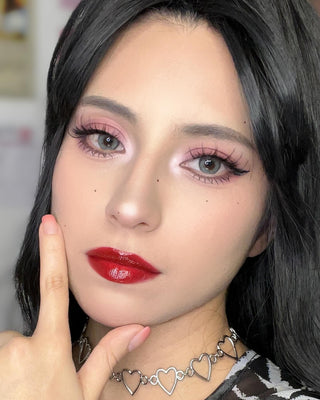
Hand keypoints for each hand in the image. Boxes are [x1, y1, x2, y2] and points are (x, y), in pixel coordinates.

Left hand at [0, 215, 149, 399]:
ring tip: (15, 391)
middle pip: (19, 331)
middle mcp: (17, 347)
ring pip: (1, 348)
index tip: (50, 223)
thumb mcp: (84, 394)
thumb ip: (108, 355)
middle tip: (28, 383)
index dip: (54, 251)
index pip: (55, 287)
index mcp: (50, 347)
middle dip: (23, 350)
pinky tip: (7, 389)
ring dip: (6, 365)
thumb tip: (138, 327)